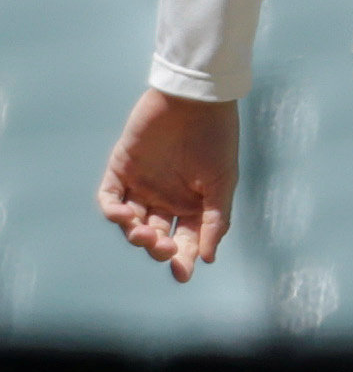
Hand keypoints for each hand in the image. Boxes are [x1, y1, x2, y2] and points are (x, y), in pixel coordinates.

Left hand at [98, 90, 237, 282]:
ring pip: (131, 223)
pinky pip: (109, 199)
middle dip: (158, 248)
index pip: (186, 239)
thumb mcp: (223, 181)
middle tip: (164, 247)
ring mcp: (141, 186)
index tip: (183, 273)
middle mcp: (165, 198)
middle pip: (156, 236)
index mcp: (192, 204)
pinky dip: (113, 213)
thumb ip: (216, 219)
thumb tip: (207, 258)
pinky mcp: (120, 171)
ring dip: (136, 235)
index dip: (184, 258)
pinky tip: (125, 215)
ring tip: (144, 234)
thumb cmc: (216, 137)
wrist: (195, 99)